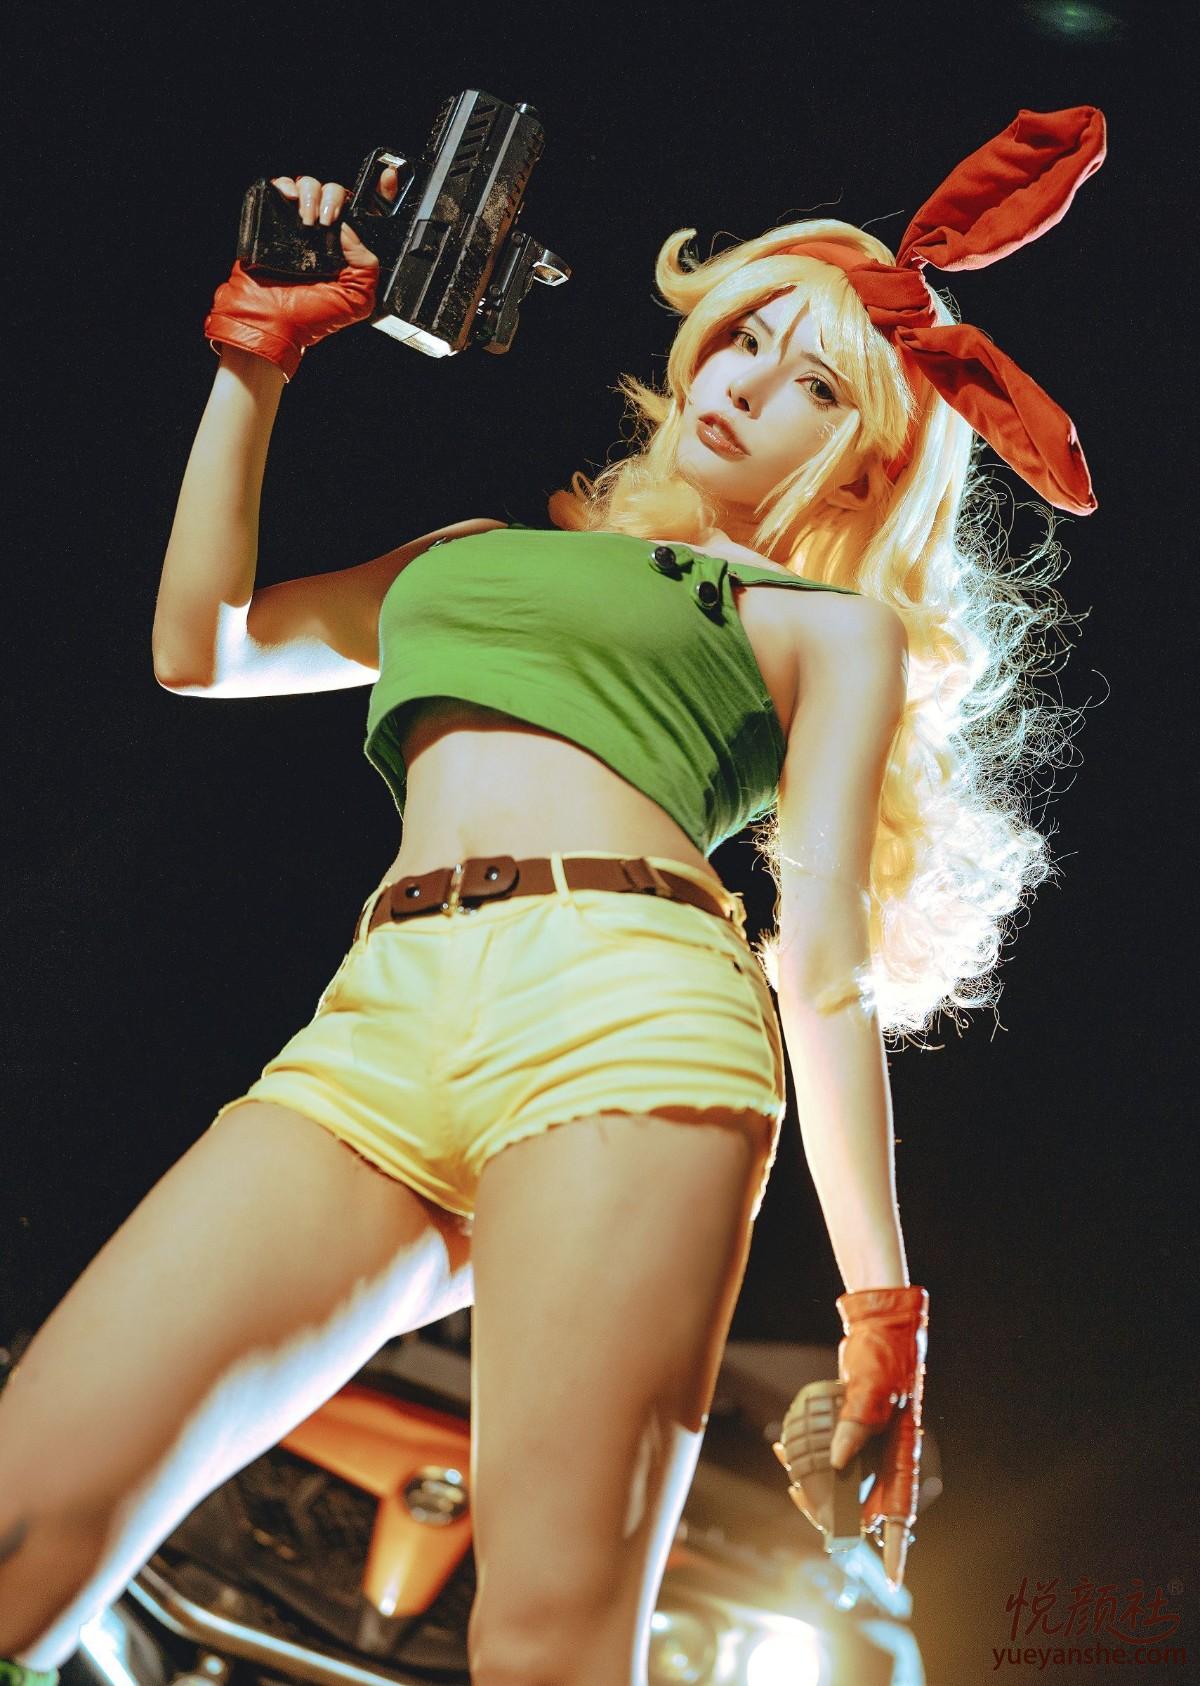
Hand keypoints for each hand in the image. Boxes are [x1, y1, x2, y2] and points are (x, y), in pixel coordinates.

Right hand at [204, 164, 400, 380]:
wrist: (271, 321)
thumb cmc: (311, 318)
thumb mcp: (357, 300)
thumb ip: (367, 265)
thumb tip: (350, 228)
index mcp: (348, 250)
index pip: (369, 214)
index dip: (382, 193)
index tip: (387, 178)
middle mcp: (326, 235)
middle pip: (337, 192)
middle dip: (335, 198)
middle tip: (327, 221)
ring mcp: (299, 226)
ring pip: (311, 185)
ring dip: (311, 195)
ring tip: (306, 223)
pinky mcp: (274, 220)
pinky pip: (283, 187)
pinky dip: (287, 186)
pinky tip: (289, 201)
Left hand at [772, 1285, 928, 1589]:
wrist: (879, 1324)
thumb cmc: (884, 1353)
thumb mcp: (872, 1384)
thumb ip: (857, 1422)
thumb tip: (837, 1462)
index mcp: (902, 1454)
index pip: (901, 1512)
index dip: (899, 1549)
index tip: (896, 1581)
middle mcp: (887, 1456)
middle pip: (859, 1503)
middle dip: (826, 1508)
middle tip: (795, 1496)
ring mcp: (870, 1446)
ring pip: (839, 1482)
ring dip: (810, 1482)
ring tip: (782, 1459)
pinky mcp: (853, 1432)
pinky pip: (829, 1458)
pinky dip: (807, 1457)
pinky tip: (784, 1445)